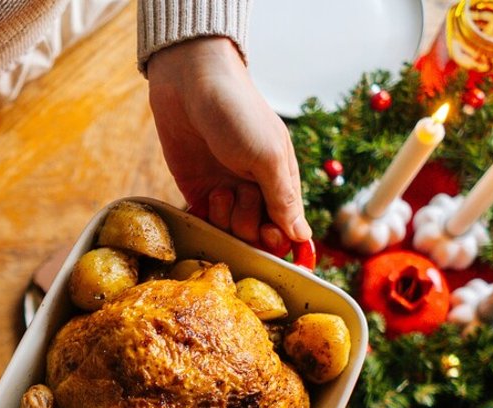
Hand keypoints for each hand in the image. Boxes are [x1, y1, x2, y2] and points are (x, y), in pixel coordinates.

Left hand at [146, 37, 309, 247]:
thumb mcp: (268, 155)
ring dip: (225, 218)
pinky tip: (205, 202)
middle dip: (249, 227)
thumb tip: (302, 237)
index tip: (269, 236)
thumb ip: (283, 199)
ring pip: (230, 232)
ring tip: (219, 191)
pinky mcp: (197, 192)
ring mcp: (226, 191)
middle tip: (240, 198)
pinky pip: (205, 223)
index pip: (288, 227)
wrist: (190, 83)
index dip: (279, 239)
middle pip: (257, 235)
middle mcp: (255, 189)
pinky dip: (205, 221)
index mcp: (281, 179)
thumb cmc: (238, 112)